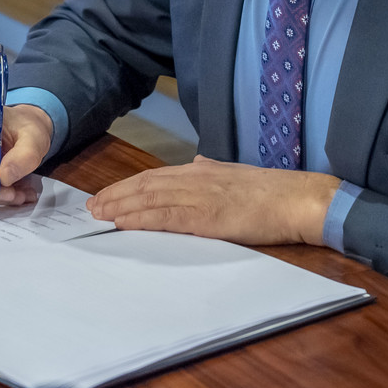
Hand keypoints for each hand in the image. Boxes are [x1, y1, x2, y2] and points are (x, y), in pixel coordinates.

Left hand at [87, 156, 341, 245]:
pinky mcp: (207, 217)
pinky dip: (141, 219)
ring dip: (120, 207)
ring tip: (99, 214)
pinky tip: (124, 223)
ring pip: (150, 199)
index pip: (154, 176)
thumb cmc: (271, 192)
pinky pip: (166, 217)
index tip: (106, 194)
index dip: (127, 186)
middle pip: (145, 185)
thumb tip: (197, 165)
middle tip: (91, 206)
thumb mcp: (235, 174)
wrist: (297, 199)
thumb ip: (213, 172)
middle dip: (115, 195)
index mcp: (201, 170)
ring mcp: (199, 196)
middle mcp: (195, 178)